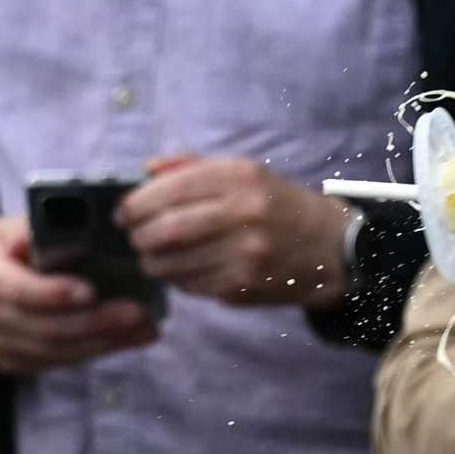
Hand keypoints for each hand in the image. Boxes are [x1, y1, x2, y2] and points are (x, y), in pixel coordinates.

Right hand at [0, 215, 156, 373]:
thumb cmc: (1, 250)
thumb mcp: (10, 227)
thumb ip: (39, 228)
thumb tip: (81, 222)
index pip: (16, 288)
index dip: (53, 293)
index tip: (91, 291)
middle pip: (44, 326)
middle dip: (95, 322)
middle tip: (137, 312)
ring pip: (57, 350)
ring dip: (105, 341)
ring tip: (143, 327)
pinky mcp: (15, 362)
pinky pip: (60, 361)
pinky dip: (98, 350)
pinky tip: (127, 338)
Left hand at [121, 154, 348, 308]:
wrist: (330, 247)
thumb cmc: (277, 205)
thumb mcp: (244, 172)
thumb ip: (193, 167)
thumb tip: (146, 171)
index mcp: (239, 177)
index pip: (170, 189)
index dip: (136, 204)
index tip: (124, 213)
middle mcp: (244, 213)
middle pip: (166, 229)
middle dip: (139, 236)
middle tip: (134, 238)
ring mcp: (245, 254)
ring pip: (174, 263)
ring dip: (153, 262)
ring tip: (152, 257)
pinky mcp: (244, 286)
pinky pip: (192, 285)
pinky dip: (177, 279)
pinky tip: (181, 271)